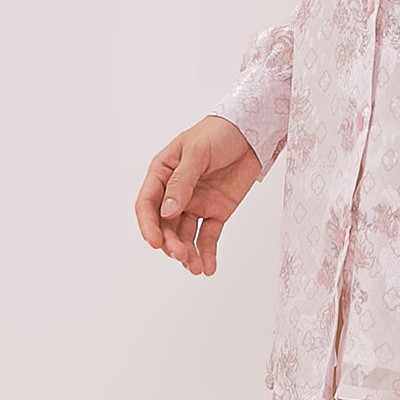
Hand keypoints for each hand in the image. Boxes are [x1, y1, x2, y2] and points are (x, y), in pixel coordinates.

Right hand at [135, 115, 261, 275]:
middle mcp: (176, 193)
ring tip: (196, 267)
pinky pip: (208, 236)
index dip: (148, 226)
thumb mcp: (197, 152)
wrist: (252, 131)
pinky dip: (207, 253)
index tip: (156, 243)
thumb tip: (166, 211)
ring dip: (188, 253)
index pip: (147, 205)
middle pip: (165, 225)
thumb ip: (182, 182)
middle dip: (171, 244)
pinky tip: (208, 268)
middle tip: (181, 255)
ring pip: (185, 235)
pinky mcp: (216, 211)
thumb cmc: (218, 132)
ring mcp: (196, 203)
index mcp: (163, 174)